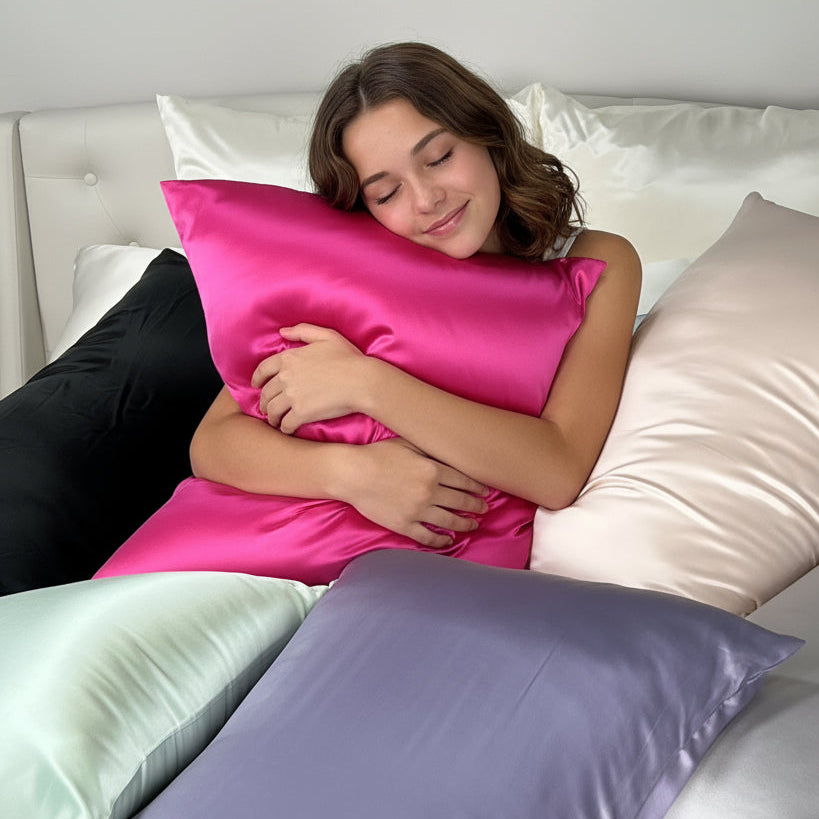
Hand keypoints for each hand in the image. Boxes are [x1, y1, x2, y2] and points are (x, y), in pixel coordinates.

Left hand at [252, 324, 364, 433]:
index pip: (263, 370)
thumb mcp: (327, 336)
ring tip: (276, 421)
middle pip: (266, 393)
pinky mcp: (301, 413)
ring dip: (272, 417)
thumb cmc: (348, 358)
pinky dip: (284, 428)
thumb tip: (282, 332)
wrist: (361, 381)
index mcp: (289, 358)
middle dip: (264, 402)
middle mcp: (286, 377)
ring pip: (272, 410)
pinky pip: (286, 424)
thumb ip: (303, 331)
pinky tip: (288, 429)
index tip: (255, 386)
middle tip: (267, 408)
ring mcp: (292, 396)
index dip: (256, 379)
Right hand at [340, 438, 489, 547]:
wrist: (352, 474)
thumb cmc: (378, 454)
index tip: (486, 491)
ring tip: (474, 525)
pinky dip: (440, 541)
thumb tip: (449, 453)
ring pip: (449, 521)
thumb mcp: (408, 443)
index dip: (478, 487)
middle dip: (477, 506)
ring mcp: (417, 511)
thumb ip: (430, 449)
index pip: (465, 480)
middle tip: (485, 508)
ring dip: (465, 524)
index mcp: (433, 470)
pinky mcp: (404, 525)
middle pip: (461, 501)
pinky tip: (448, 541)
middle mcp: (429, 492)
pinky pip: (428, 537)